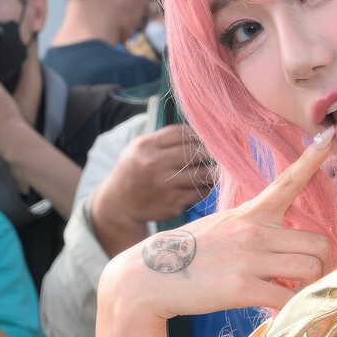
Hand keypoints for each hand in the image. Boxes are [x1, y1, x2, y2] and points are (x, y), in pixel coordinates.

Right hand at [90, 124, 215, 245]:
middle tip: (216, 154)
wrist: (120, 204)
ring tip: (216, 169)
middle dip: (209, 152)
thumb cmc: (133, 171)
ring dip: (212, 172)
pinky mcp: (172, 203)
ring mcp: (165, 185)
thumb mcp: (139, 148)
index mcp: (147, 146)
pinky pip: (199, 193)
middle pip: (194, 152)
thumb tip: (198, 132)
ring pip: (202, 174)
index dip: (198, 134)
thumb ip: (164, 139)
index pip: (182, 133)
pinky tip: (204, 185)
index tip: (206, 138)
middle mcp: (155, 164)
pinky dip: (205, 188)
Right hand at [103, 127, 333, 320]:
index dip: (313, 159)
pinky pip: (290, 300)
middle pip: (319, 242)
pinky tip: (279, 311)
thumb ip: (253, 230)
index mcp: (250, 213)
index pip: (288, 180)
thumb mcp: (220, 227)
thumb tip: (282, 249)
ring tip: (293, 294)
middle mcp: (255, 232)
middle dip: (323, 263)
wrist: (147, 277)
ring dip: (311, 287)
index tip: (329, 138)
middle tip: (311, 278)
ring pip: (311, 269)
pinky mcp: (243, 288)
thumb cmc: (186, 255)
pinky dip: (293, 310)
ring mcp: (250, 259)